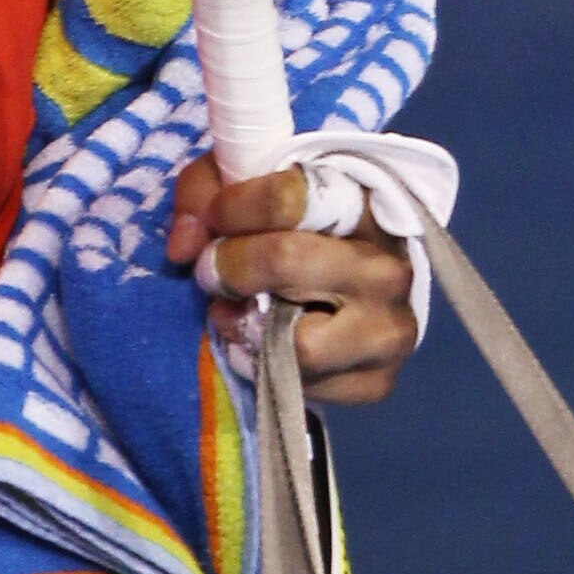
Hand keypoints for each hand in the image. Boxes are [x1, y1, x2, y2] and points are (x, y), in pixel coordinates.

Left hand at [167, 160, 416, 406]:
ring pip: (303, 344)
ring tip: (236, 314)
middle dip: (233, 268)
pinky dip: (271, 369)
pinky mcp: (379, 382)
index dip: (233, 208)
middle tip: (211, 272)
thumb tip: (184, 248)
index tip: (211, 219)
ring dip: (251, 330)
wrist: (356, 284)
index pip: (287, 198)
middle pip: (288, 262)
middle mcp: (386, 268)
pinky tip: (264, 343)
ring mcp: (389, 330)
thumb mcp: (247, 184)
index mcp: (360, 205)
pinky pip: (310, 389)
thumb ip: (205, 192)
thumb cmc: (294, 225)